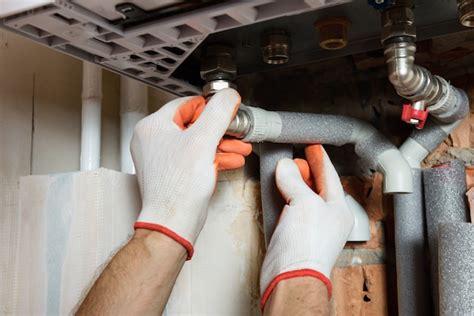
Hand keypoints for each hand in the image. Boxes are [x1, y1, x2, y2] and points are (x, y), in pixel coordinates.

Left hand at [131, 88, 251, 259]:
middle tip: (237, 131)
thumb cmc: (178, 188)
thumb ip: (219, 113)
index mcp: (153, 127)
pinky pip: (195, 157)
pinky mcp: (171, 172)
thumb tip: (228, 96)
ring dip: (221, 144)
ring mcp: (161, 158)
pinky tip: (231, 159)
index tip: (228, 111)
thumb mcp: (204, 140)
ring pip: (197, 142)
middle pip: (194, 124)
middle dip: (221, 130)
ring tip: (240, 147)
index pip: (187, 104)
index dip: (211, 108)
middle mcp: (153, 140)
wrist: (174, 223)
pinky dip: (213, 157)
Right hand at [260, 144, 353, 308]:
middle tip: (297, 156)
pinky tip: (276, 189)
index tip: (313, 147)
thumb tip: (286, 166)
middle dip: (306, 170)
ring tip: (285, 168)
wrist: (290, 276)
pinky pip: (288, 209)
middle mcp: (326, 218)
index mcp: (339, 209)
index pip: (330, 177)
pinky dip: (282, 196)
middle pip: (316, 186)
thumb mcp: (304, 203)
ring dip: (293, 182)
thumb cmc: (307, 247)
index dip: (321, 160)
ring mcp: (308, 227)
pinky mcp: (292, 234)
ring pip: (301, 197)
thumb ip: (294, 181)